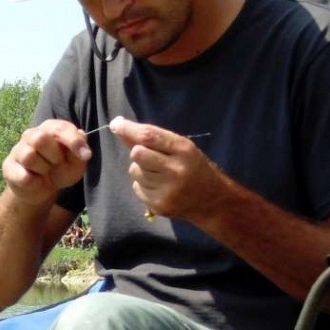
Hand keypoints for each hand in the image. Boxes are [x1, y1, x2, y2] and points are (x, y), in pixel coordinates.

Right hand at [1, 120, 92, 206]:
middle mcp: (32, 135)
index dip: (74, 141)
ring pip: (28, 156)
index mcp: (50, 129)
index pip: (60, 128)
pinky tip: (35, 181)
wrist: (41, 190)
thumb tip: (81, 136)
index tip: (85, 156)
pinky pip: (23, 176)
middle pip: (40, 138)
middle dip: (54, 156)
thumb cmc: (60, 171)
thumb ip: (79, 152)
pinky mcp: (8, 167)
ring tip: (44, 172)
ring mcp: (18, 150)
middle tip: (57, 164)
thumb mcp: (75, 165)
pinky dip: (33, 183)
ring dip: (42, 169)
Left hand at [109, 116, 224, 221]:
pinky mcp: (159, 205)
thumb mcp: (180, 148)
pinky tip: (159, 187)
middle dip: (138, 152)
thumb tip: (119, 125)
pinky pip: (137, 188)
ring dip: (141, 170)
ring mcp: (167, 190)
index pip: (149, 136)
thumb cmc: (194, 167)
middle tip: (149, 157)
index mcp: (183, 150)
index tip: (116, 124)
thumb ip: (153, 138)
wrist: (212, 200)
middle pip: (137, 154)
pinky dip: (143, 185)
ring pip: (134, 171)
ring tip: (159, 174)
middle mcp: (176, 170)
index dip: (128, 129)